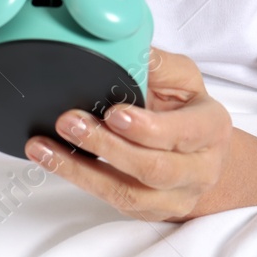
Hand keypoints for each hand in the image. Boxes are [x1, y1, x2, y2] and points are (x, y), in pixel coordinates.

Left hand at [25, 46, 233, 222]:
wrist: (201, 154)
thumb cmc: (188, 110)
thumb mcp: (183, 78)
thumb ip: (158, 64)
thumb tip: (127, 45)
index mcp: (211, 128)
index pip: (182, 134)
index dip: (147, 128)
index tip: (113, 112)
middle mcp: (199, 169)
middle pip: (153, 168)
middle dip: (107, 146)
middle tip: (70, 122)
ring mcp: (174, 197)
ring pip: (127, 192)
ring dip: (81, 170)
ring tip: (45, 147)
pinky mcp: (147, 211)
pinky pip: (111, 200)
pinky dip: (78, 179)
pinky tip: (52, 159)